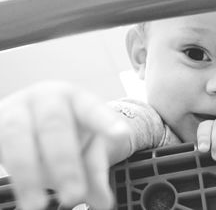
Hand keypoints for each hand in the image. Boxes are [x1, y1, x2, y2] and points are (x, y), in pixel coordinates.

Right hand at [0, 81, 129, 209]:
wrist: (31, 116)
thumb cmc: (67, 130)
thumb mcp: (86, 147)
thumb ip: (95, 171)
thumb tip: (103, 203)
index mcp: (77, 100)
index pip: (92, 109)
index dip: (105, 121)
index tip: (121, 135)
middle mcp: (46, 99)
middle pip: (54, 126)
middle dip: (64, 163)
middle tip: (74, 195)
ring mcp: (16, 110)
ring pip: (17, 137)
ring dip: (27, 174)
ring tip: (37, 205)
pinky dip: (5, 167)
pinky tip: (15, 190)